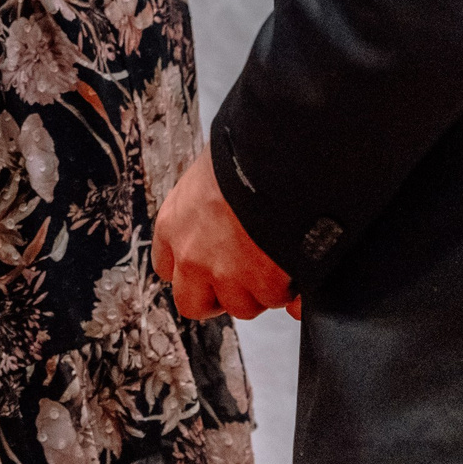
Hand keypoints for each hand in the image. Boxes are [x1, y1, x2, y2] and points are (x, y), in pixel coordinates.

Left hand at [154, 147, 300, 320]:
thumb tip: (228, 222)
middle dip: (219, 298)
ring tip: (276, 263)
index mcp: (172, 225)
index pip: (166, 269)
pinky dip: (292, 288)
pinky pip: (279, 300)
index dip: (191, 273)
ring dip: (261, 292)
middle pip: (193, 303)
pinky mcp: (263, 282)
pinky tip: (296, 263)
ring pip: (243, 306)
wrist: (273, 158)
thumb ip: (208, 211)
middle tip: (242, 283)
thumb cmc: (243, 156)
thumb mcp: (208, 179)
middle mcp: (191, 255)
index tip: (208, 269)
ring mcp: (226, 273)